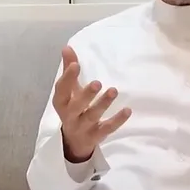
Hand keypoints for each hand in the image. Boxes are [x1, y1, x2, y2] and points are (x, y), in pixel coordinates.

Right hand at [53, 45, 131, 162]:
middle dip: (86, 95)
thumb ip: (69, 70)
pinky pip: (107, 128)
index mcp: (61, 103)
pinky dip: (117, 120)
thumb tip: (67, 47)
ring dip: (103, 104)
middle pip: (76, 106)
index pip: (61, 90)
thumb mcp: (68, 92)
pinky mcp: (96, 136)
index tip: (76, 65)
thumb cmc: (72, 109)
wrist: (74, 142)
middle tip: (98, 83)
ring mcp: (82, 128)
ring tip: (114, 90)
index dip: (67, 78)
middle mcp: (69, 116)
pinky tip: (127, 110)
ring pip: (92, 116)